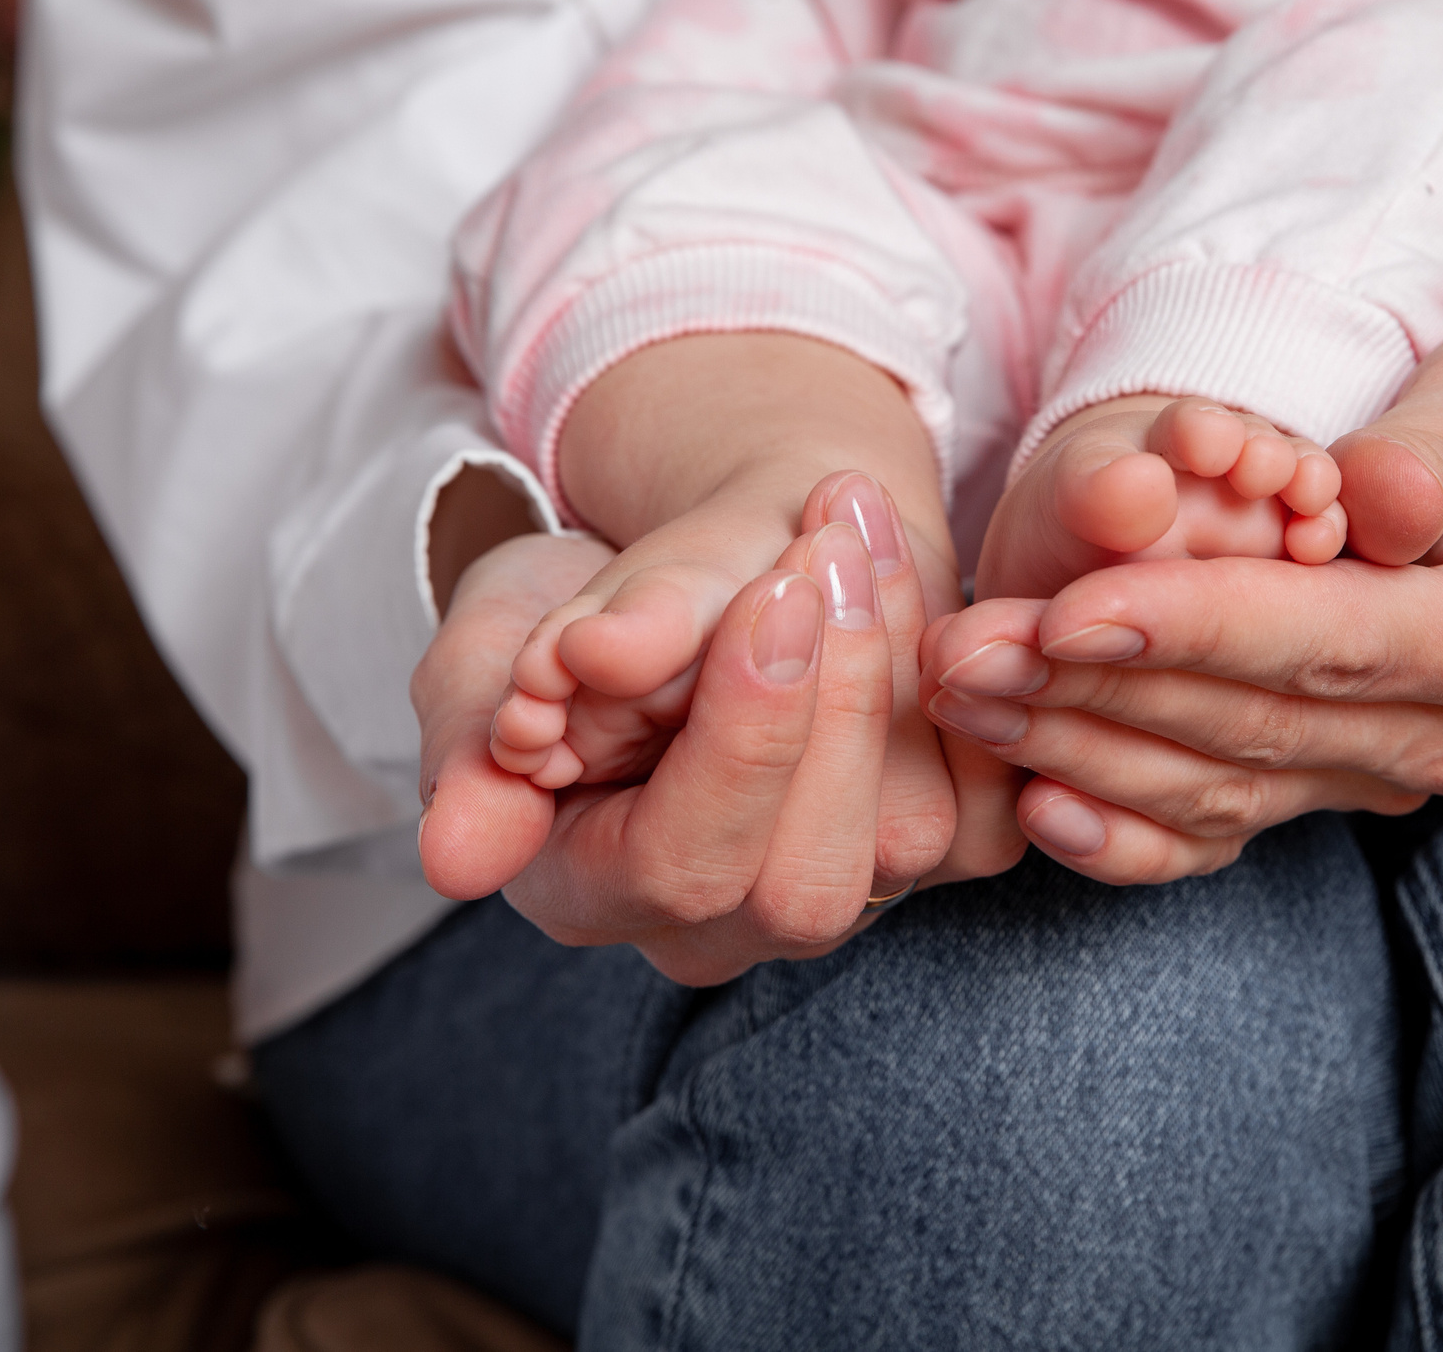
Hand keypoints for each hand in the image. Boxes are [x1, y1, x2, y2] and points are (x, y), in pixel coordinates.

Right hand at [420, 515, 1025, 982]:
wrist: (676, 578)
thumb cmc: (562, 619)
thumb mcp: (485, 651)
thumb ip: (473, 742)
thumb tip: (458, 857)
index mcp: (595, 895)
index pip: (684, 864)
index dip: (739, 737)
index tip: (772, 590)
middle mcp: (726, 925)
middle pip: (808, 878)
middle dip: (834, 702)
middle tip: (824, 544)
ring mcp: (839, 893)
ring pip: (917, 837)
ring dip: (895, 657)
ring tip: (848, 517)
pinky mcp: (930, 841)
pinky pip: (985, 799)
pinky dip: (957, 674)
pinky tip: (895, 558)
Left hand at [924, 130, 1442, 881]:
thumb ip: (1436, 448)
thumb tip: (1369, 505)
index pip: (1337, 641)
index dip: (1197, 627)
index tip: (1070, 608)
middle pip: (1261, 720)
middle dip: (1098, 687)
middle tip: (963, 650)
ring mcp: (1412, 773)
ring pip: (1226, 780)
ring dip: (1081, 742)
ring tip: (961, 688)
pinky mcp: (1349, 781)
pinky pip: (1229, 824)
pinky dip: (1129, 827)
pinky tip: (1034, 802)